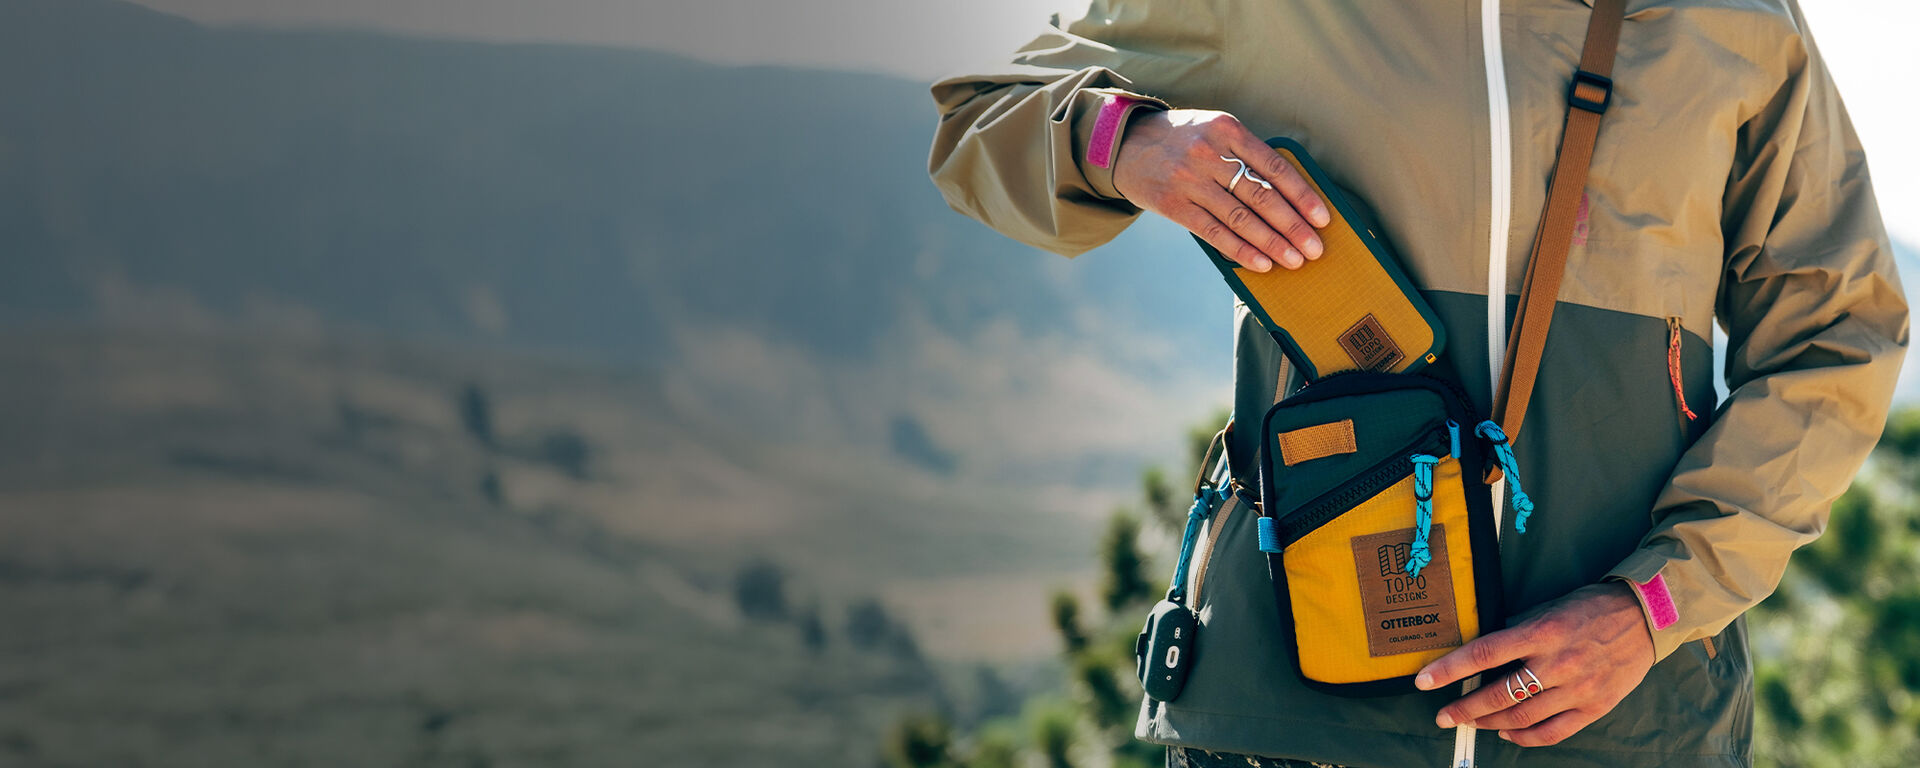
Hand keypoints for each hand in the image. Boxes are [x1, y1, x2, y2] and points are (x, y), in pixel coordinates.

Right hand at [1111, 109, 1330, 271]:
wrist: (1125, 144)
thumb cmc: (1183, 140)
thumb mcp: (1214, 131)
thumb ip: (1246, 154)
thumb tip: (1289, 196)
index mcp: (1228, 130)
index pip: (1274, 167)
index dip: (1302, 195)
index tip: (1322, 219)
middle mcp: (1209, 153)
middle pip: (1261, 196)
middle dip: (1293, 226)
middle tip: (1315, 249)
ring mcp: (1189, 180)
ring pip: (1240, 218)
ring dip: (1272, 243)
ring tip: (1294, 260)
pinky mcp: (1173, 204)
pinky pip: (1214, 232)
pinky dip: (1240, 250)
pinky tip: (1261, 264)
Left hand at [1414, 582, 1654, 746]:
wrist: (1645, 617)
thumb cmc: (1590, 608)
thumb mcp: (1548, 608)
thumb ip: (1517, 631)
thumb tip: (1483, 653)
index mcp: (1542, 632)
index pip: (1484, 654)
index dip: (1449, 669)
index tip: (1424, 681)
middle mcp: (1558, 663)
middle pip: (1500, 694)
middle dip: (1464, 708)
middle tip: (1443, 715)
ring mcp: (1578, 688)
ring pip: (1521, 717)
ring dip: (1488, 722)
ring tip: (1469, 722)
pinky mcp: (1595, 707)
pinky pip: (1552, 732)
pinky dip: (1524, 737)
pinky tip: (1506, 733)